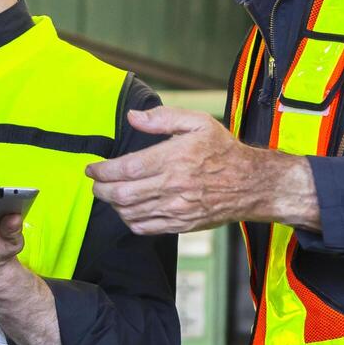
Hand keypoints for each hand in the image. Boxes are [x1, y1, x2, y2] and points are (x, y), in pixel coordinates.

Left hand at [87, 108, 311, 234]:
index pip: (127, 168)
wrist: (251, 184)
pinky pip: (145, 228)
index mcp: (174, 159)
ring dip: (113, 205)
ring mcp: (176, 209)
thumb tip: (133, 116)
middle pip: (123, 194)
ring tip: (110, 194)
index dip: (103, 171)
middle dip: (101, 190)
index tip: (92, 169)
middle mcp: (173, 186)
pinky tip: (128, 210)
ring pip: (130, 213)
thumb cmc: (223, 150)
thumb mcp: (198, 122)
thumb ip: (162, 118)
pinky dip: (129, 220)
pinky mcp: (181, 225)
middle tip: (96, 184)